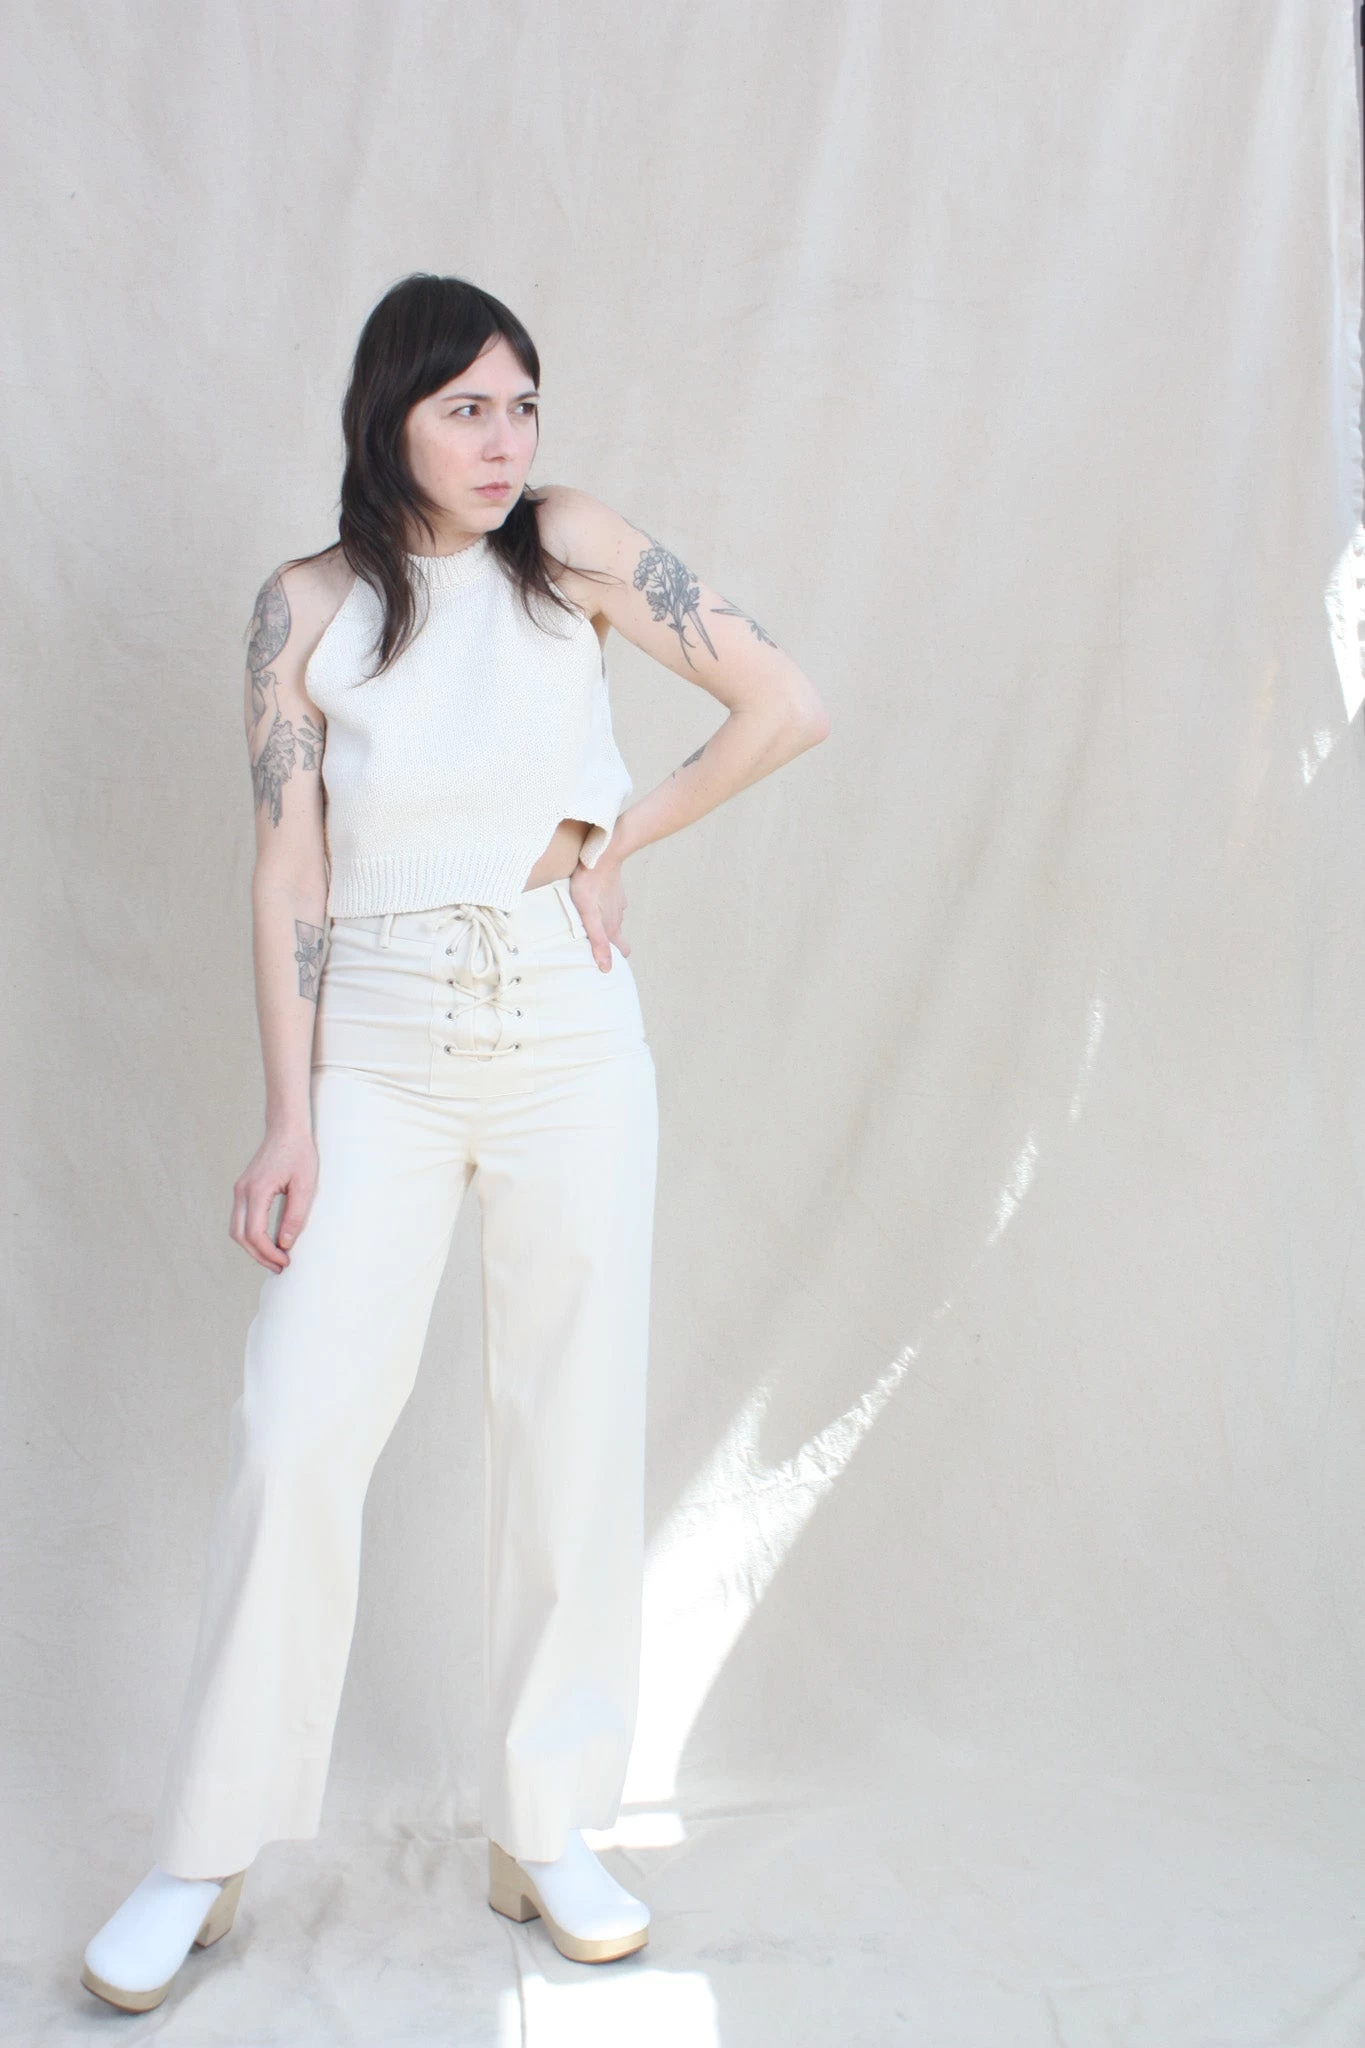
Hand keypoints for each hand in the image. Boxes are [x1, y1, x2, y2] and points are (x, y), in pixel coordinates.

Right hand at [231, 1124, 318, 1271]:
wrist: (286, 1129)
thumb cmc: (299, 1153)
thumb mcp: (305, 1185)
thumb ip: (295, 1215)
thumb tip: (285, 1243)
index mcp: (257, 1190)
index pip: (254, 1233)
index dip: (268, 1253)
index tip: (285, 1262)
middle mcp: (242, 1191)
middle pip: (239, 1235)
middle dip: (258, 1255)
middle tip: (279, 1267)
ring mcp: (239, 1190)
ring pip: (236, 1229)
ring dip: (252, 1247)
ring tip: (275, 1257)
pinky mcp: (243, 1189)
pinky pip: (240, 1219)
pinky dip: (250, 1235)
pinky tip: (269, 1241)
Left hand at [569, 853, 629, 971]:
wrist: (601, 856)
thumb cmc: (589, 885)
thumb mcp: (589, 916)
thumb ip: (598, 941)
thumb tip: (607, 968)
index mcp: (612, 927)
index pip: (622, 950)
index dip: (615, 957)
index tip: (605, 961)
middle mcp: (618, 917)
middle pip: (616, 936)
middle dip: (609, 943)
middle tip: (592, 943)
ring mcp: (618, 903)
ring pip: (613, 919)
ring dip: (603, 924)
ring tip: (586, 923)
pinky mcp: (615, 891)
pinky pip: (610, 904)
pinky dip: (603, 907)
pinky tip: (592, 903)